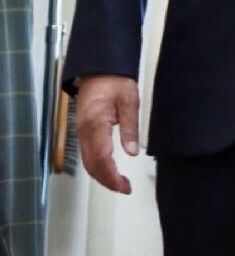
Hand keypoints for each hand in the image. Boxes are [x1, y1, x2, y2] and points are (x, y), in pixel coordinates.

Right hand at [75, 74, 139, 193]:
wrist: (98, 67)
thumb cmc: (115, 81)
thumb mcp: (129, 101)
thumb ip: (130, 128)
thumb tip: (132, 152)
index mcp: (95, 124)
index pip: (102, 158)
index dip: (112, 176)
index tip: (125, 186)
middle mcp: (84, 130)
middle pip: (91, 164)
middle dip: (107, 180)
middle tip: (125, 188)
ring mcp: (80, 130)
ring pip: (87, 161)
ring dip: (101, 175)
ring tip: (119, 183)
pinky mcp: (82, 129)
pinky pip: (87, 153)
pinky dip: (97, 166)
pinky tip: (109, 170)